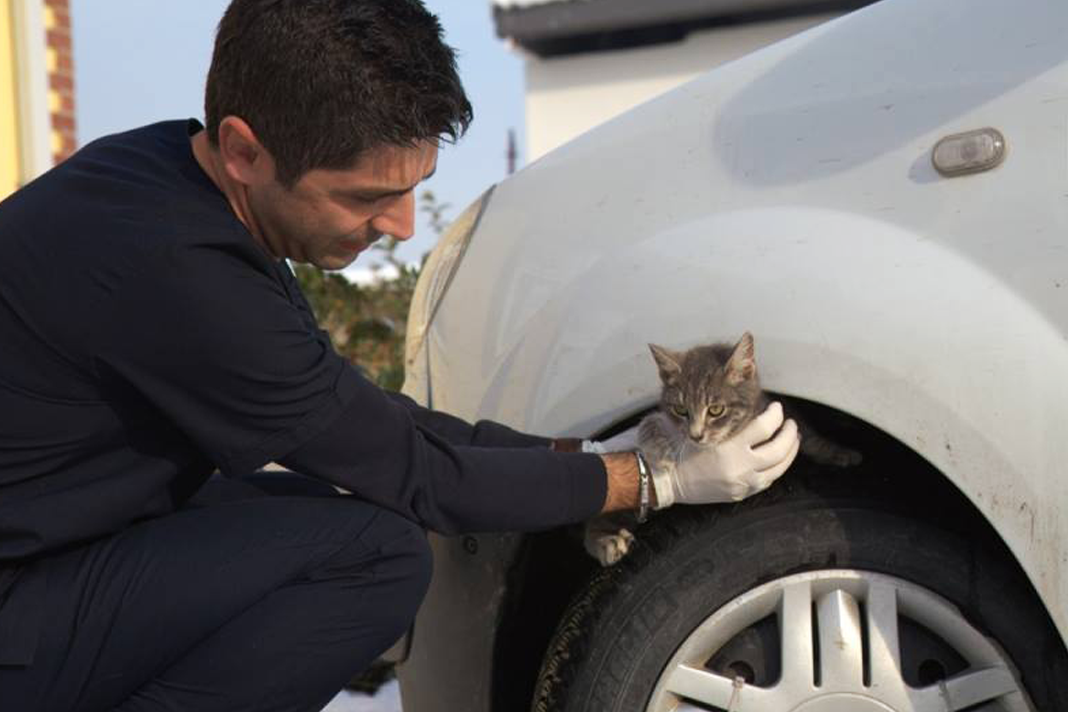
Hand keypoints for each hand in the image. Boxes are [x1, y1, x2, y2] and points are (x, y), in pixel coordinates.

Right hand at [660, 402, 798, 506]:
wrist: (670, 481)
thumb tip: (755, 413)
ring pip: (778, 468)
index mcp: (729, 448)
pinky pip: (767, 480)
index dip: (775, 415)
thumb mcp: (704, 433)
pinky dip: (776, 467)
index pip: (764, 427)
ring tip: (793, 440)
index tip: (777, 408)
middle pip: (778, 449)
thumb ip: (729, 426)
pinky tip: (777, 459)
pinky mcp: (741, 494)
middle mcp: (740, 467)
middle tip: (791, 424)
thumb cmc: (683, 452)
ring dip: (790, 452)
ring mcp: (743, 483)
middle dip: (789, 434)